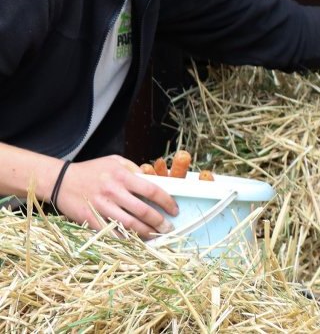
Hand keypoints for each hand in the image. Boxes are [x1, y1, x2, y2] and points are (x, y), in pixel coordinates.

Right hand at [53, 155, 179, 238]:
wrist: (60, 180)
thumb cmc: (91, 170)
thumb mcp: (115, 161)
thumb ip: (134, 170)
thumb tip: (153, 180)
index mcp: (123, 176)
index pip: (152, 190)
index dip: (167, 202)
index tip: (174, 210)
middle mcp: (114, 192)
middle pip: (143, 211)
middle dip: (158, 222)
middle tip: (168, 228)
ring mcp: (101, 207)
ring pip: (129, 225)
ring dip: (144, 233)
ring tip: (155, 236)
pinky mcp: (89, 219)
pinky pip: (110, 232)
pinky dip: (124, 239)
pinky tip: (134, 241)